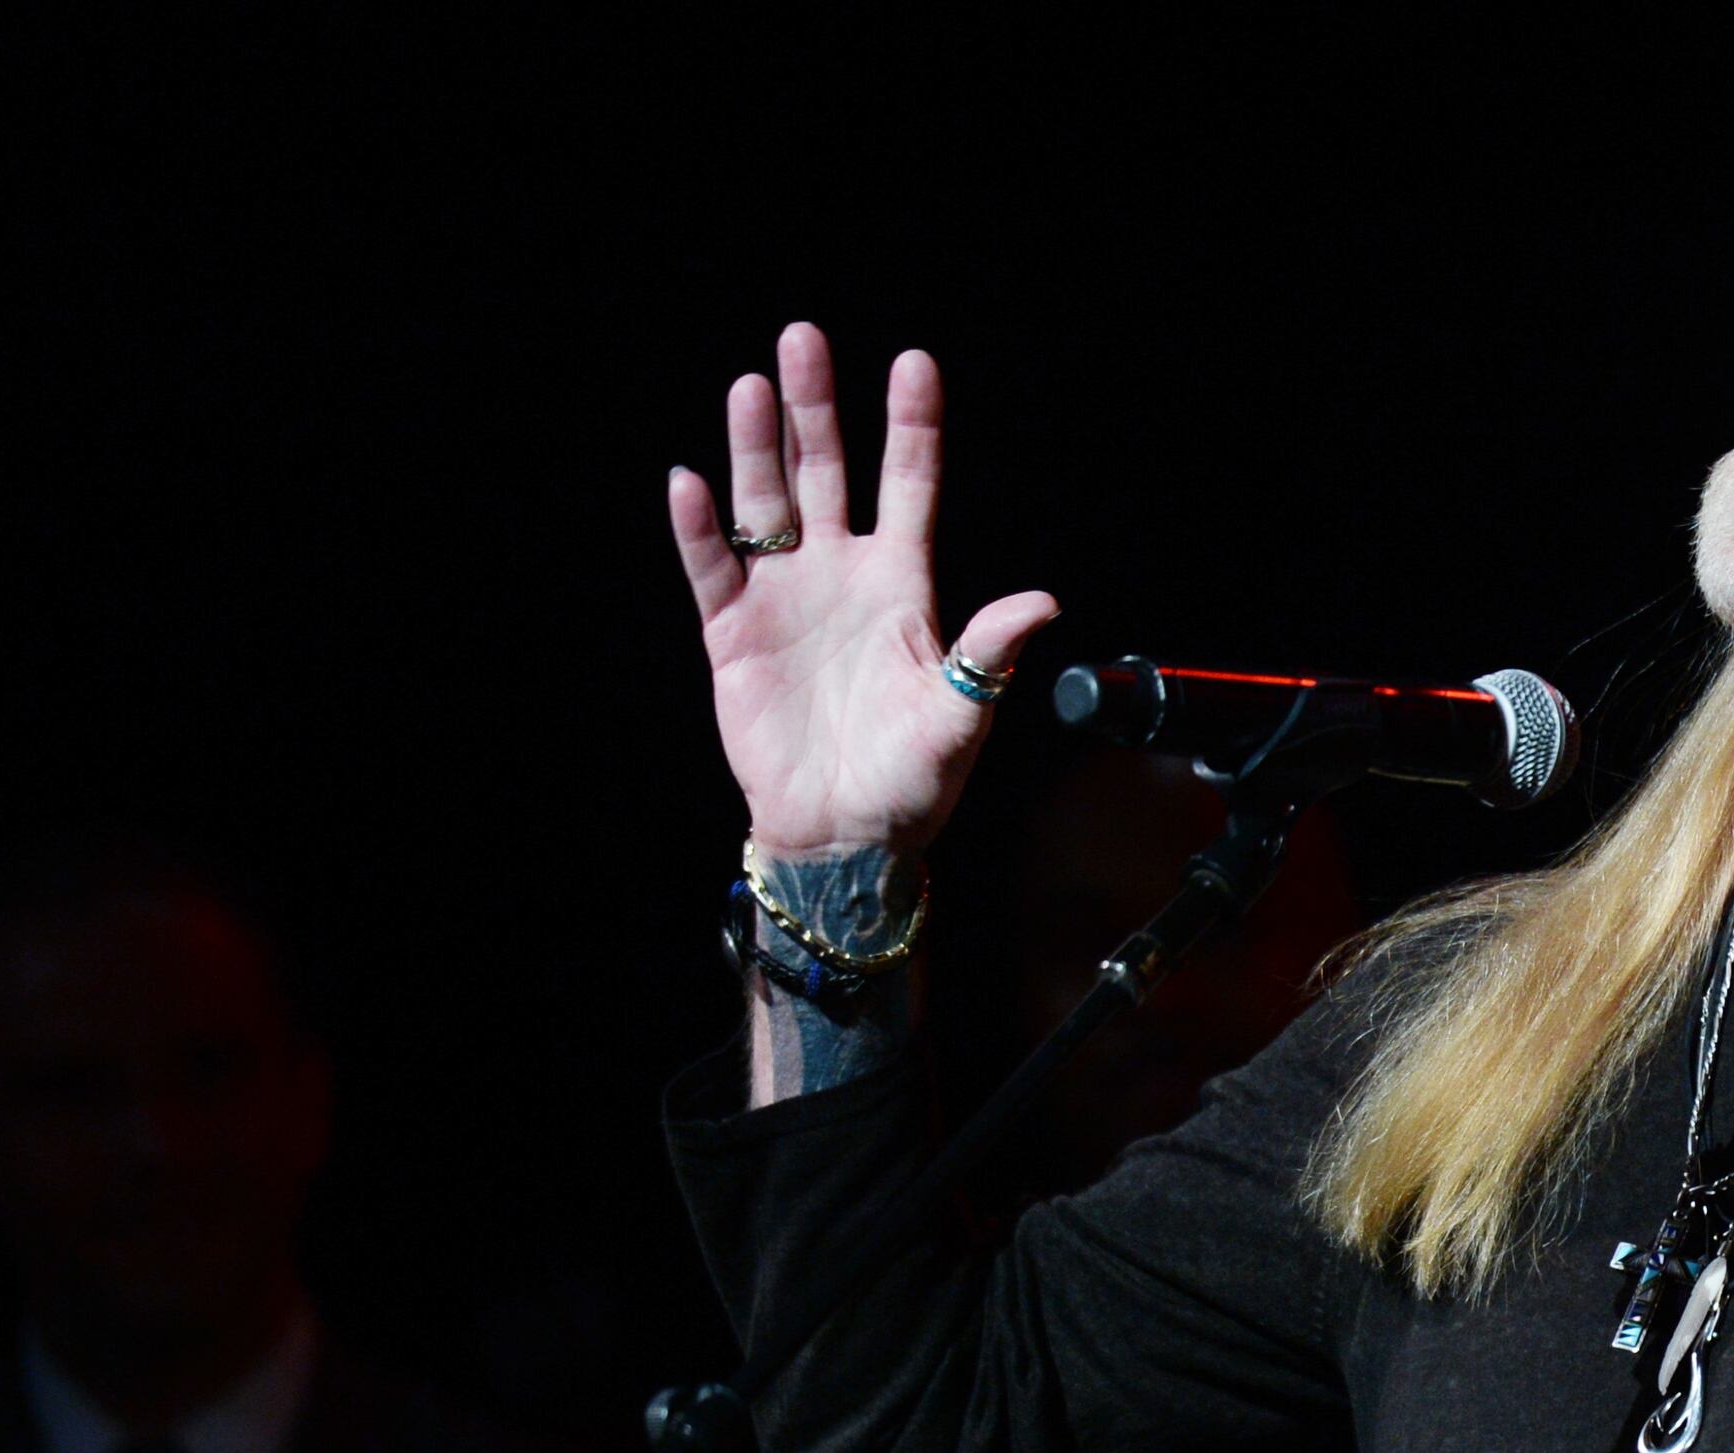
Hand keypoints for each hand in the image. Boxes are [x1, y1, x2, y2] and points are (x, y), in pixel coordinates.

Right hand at [666, 322, 1057, 856]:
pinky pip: (713, 568)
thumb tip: (1042, 602)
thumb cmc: (913, 779)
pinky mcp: (735, 634)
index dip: (911, 426)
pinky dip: (700, 529)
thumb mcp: (963, 714)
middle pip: (827, 471)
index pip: (908, 485)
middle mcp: (842, 576)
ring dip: (757, 448)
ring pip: (766, 503)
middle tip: (803, 338)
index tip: (913, 362)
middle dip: (815, 407)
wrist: (846, 832)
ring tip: (751, 388)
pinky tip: (692, 484)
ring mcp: (785, 599)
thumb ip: (990, 652)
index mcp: (903, 585)